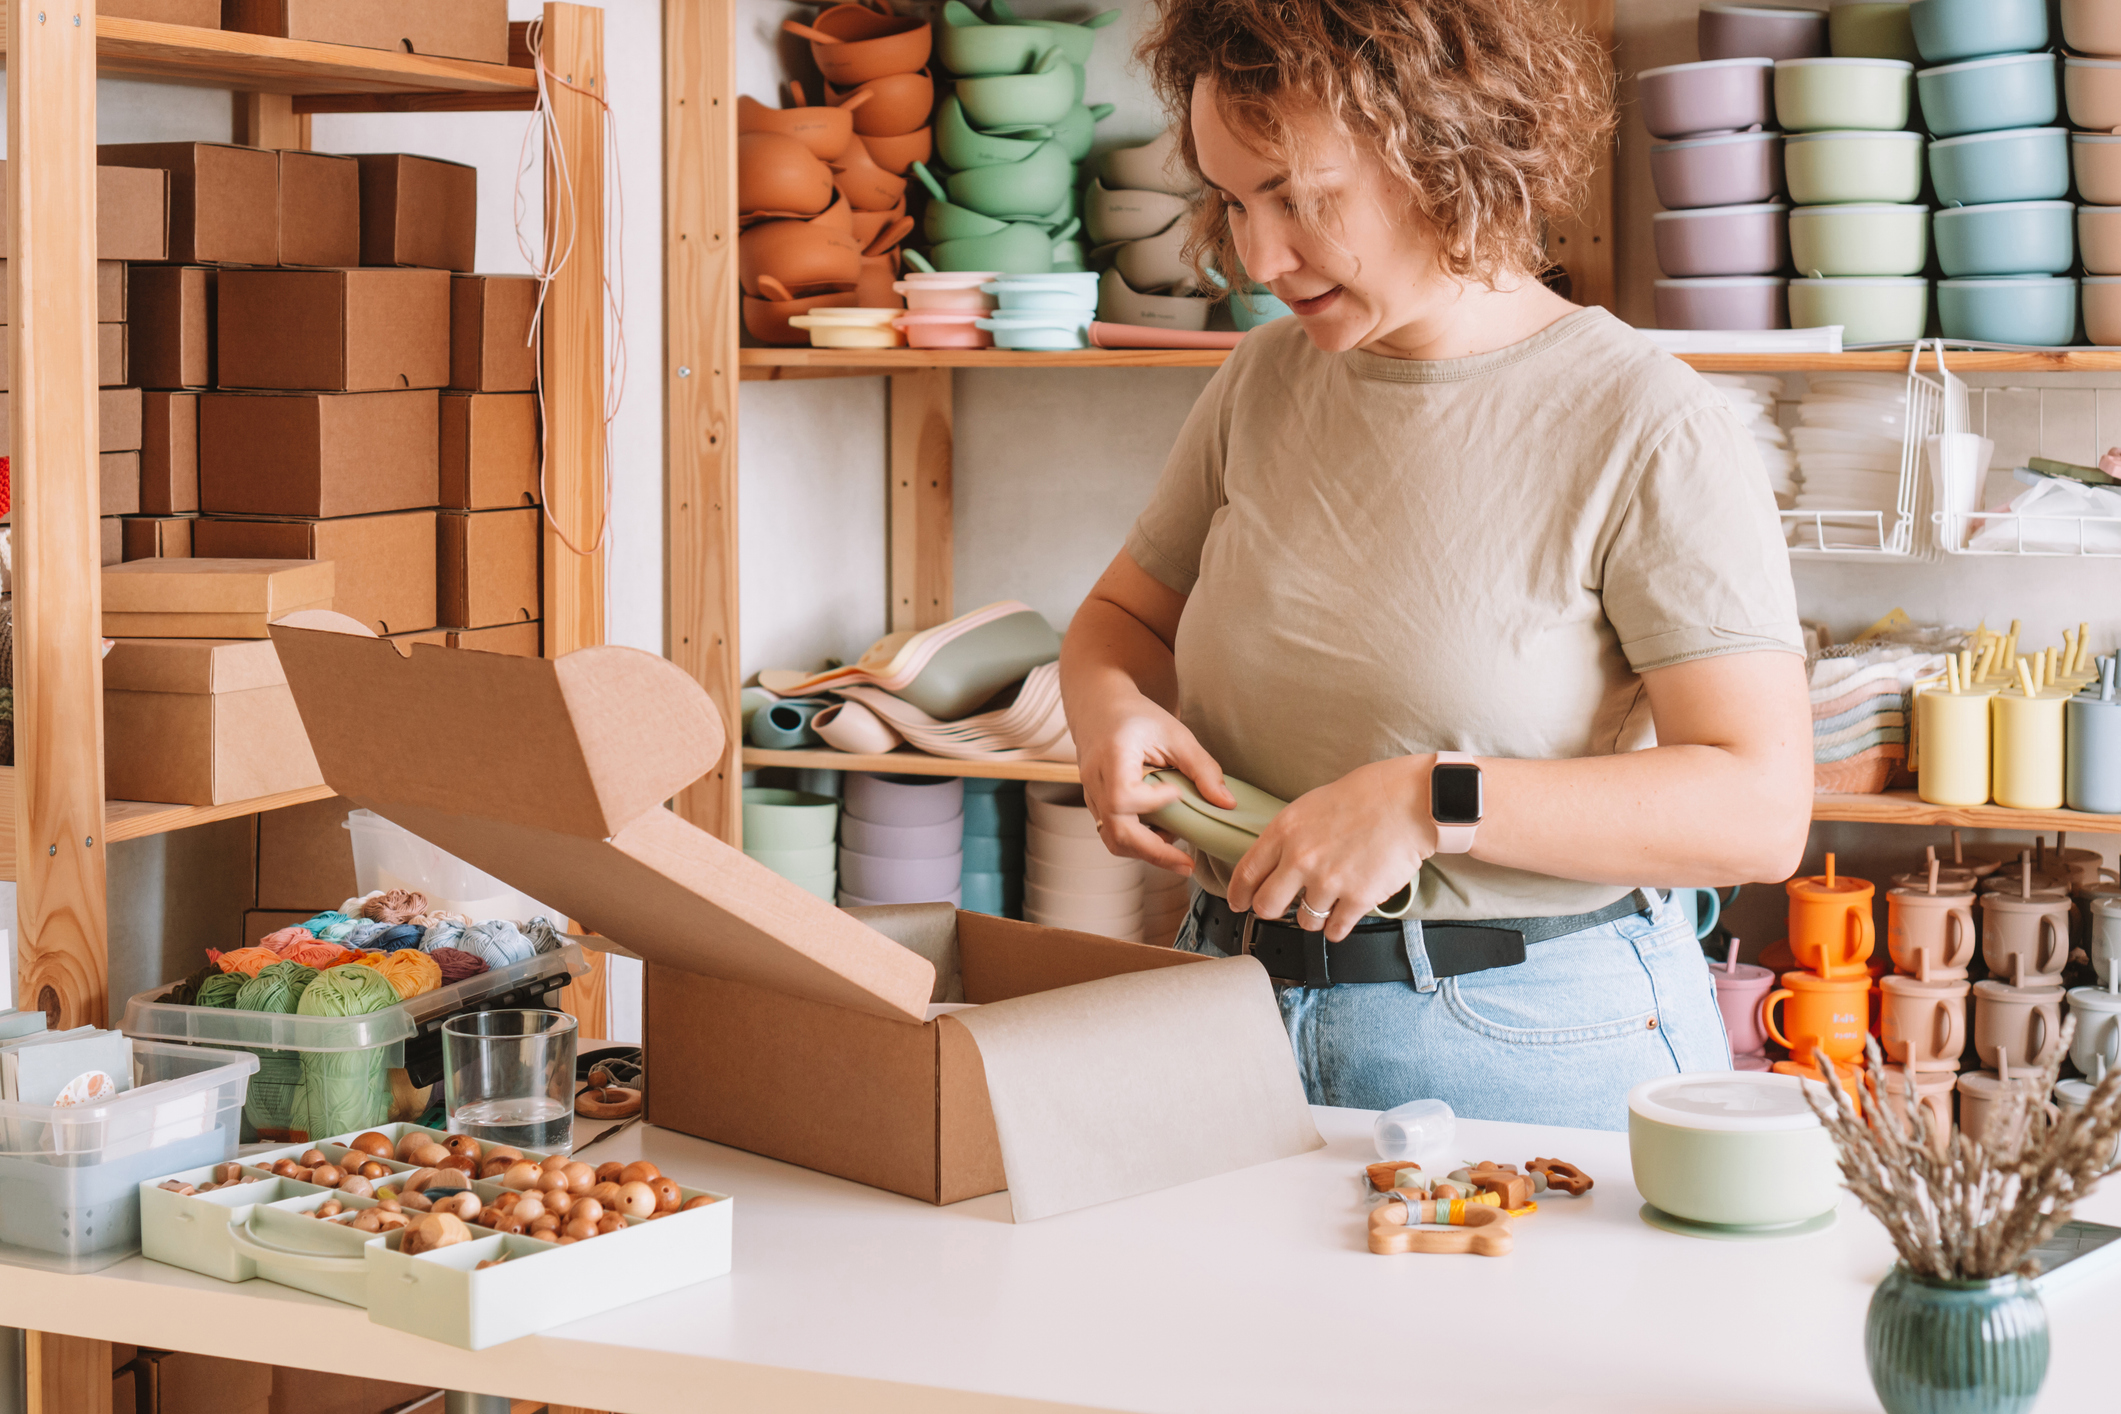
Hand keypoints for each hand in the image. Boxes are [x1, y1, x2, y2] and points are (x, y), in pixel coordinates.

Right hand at [1074, 692, 1234, 874]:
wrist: (1099, 708)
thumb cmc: (1138, 717)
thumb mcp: (1175, 734)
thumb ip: (1201, 768)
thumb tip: (1227, 804)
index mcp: (1112, 757)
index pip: (1124, 796)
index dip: (1152, 803)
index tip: (1177, 792)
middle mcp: (1095, 781)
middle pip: (1115, 831)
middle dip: (1154, 853)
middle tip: (1188, 865)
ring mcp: (1091, 796)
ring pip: (1112, 839)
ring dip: (1146, 852)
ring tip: (1178, 854)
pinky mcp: (1096, 805)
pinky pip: (1114, 833)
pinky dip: (1139, 841)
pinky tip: (1163, 834)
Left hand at [1226, 755, 1437, 940]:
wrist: (1406, 802)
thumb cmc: (1364, 797)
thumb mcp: (1310, 806)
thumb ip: (1288, 836)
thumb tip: (1274, 862)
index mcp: (1284, 832)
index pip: (1247, 873)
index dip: (1239, 894)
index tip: (1240, 903)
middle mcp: (1300, 859)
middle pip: (1267, 906)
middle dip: (1271, 911)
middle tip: (1281, 909)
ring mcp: (1328, 881)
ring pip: (1304, 921)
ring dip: (1313, 916)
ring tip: (1327, 901)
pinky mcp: (1356, 898)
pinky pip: (1334, 930)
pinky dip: (1337, 927)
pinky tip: (1343, 915)